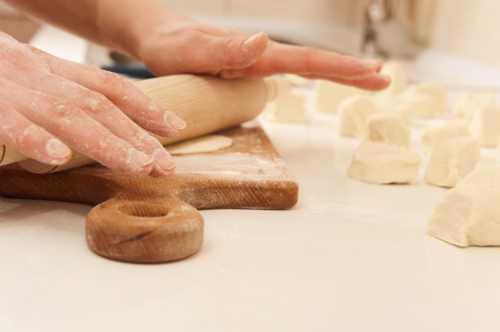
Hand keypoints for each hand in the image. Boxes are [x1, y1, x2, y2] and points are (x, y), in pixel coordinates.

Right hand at [0, 32, 184, 176]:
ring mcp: (7, 86)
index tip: (174, 127)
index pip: (106, 85)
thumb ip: (52, 98)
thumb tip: (80, 135)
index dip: (143, 105)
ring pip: (65, 112)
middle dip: (137, 134)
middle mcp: (34, 72)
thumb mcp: (22, 78)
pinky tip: (59, 158)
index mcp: (46, 68)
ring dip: (106, 141)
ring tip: (138, 165)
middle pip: (98, 104)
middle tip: (166, 164)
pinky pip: (7, 121)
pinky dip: (33, 138)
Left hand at [137, 15, 389, 90]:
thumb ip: (224, 49)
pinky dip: (311, 75)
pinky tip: (316, 78)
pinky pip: (287, 73)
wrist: (156, 37)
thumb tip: (263, 41)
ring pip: (304, 66)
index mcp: (254, 54)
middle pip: (313, 62)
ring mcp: (256, 63)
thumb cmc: (169, 47)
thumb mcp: (190, 53)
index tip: (373, 72)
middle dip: (349, 71)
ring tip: (366, 79)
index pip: (305, 60)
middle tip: (385, 79)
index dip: (339, 68)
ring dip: (337, 73)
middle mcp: (261, 56)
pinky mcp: (248, 69)